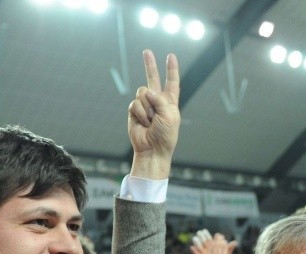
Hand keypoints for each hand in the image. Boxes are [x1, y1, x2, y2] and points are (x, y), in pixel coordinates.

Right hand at [128, 50, 180, 178]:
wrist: (152, 149)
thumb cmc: (165, 135)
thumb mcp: (170, 115)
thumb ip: (160, 99)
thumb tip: (147, 91)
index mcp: (170, 102)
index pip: (172, 82)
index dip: (171, 69)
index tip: (171, 56)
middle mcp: (157, 101)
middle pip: (153, 79)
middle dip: (150, 65)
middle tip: (146, 51)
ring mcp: (145, 105)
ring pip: (142, 92)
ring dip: (147, 108)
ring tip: (151, 121)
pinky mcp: (134, 111)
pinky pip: (135, 103)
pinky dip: (140, 113)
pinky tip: (144, 123)